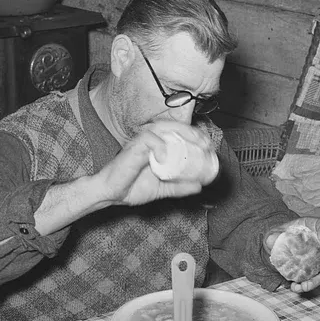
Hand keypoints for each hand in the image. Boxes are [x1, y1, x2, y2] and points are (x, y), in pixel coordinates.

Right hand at [96, 121, 216, 206]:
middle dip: (192, 132)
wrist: (111, 194)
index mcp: (157, 146)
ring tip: (194, 143)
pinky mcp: (132, 147)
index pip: (177, 133)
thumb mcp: (162, 189)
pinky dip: (158, 145)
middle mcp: (150, 140)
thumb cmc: (131, 187)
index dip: (194, 135)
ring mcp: (141, 142)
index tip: (208, 145)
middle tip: (206, 143)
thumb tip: (199, 186)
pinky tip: (165, 156)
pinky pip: (147, 139)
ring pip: (162, 126)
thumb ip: (179, 187)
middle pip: (173, 126)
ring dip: (181, 132)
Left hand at [264, 217, 319, 292]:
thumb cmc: (281, 235)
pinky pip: (317, 277)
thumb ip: (273, 236)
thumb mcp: (275, 233)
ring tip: (307, 285)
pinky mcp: (317, 268)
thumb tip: (272, 240)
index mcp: (313, 226)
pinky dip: (309, 284)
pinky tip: (297, 288)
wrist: (278, 247)